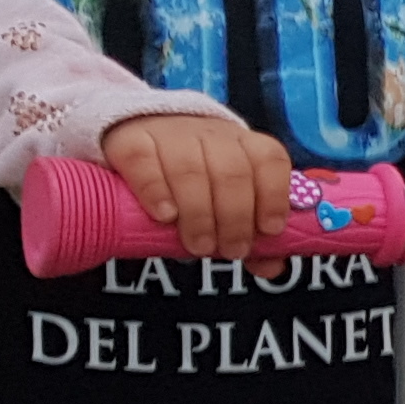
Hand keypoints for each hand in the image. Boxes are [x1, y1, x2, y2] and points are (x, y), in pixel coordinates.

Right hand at [102, 111, 289, 259]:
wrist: (137, 141)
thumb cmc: (193, 181)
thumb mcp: (224, 203)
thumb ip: (251, 233)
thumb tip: (272, 268)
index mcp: (243, 144)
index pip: (268, 159)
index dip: (274, 195)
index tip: (269, 229)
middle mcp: (210, 135)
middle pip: (231, 172)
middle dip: (236, 217)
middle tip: (231, 250)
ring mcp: (169, 135)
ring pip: (191, 170)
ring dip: (199, 214)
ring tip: (199, 246)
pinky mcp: (130, 141)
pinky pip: (145, 162)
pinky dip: (156, 192)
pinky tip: (165, 216)